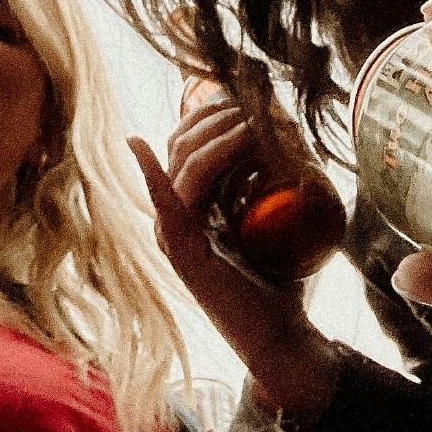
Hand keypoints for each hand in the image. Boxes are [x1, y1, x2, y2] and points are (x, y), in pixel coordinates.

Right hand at [130, 117, 340, 420]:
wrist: (282, 335)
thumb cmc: (279, 277)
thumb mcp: (272, 217)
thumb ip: (270, 181)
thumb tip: (292, 133)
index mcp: (187, 206)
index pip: (185, 142)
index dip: (209, 112)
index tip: (244, 95)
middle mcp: (172, 217)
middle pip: (181, 145)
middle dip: (215, 116)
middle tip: (253, 105)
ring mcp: (172, 236)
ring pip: (184, 165)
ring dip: (217, 135)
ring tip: (252, 122)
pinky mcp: (183, 254)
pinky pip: (166, 204)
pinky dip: (151, 172)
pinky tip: (139, 145)